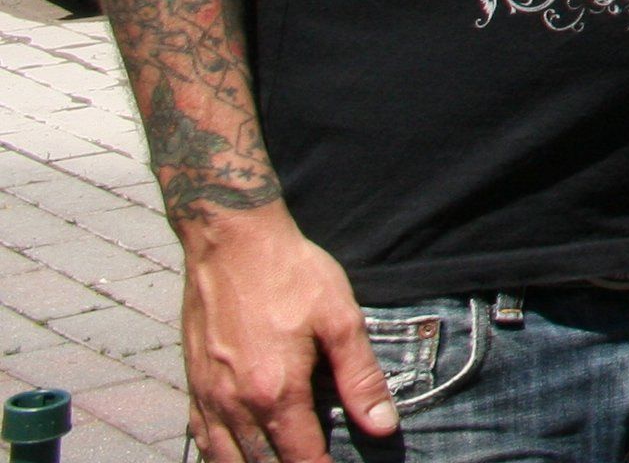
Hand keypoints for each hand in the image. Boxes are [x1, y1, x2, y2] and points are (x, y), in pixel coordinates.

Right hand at [178, 203, 394, 462]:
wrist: (231, 240)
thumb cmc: (290, 273)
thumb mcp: (340, 319)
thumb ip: (361, 378)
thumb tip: (383, 427)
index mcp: (275, 393)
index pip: (300, 458)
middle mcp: (235, 405)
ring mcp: (208, 397)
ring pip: (226, 459)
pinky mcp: (193, 383)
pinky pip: (201, 438)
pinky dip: (220, 455)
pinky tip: (236, 455)